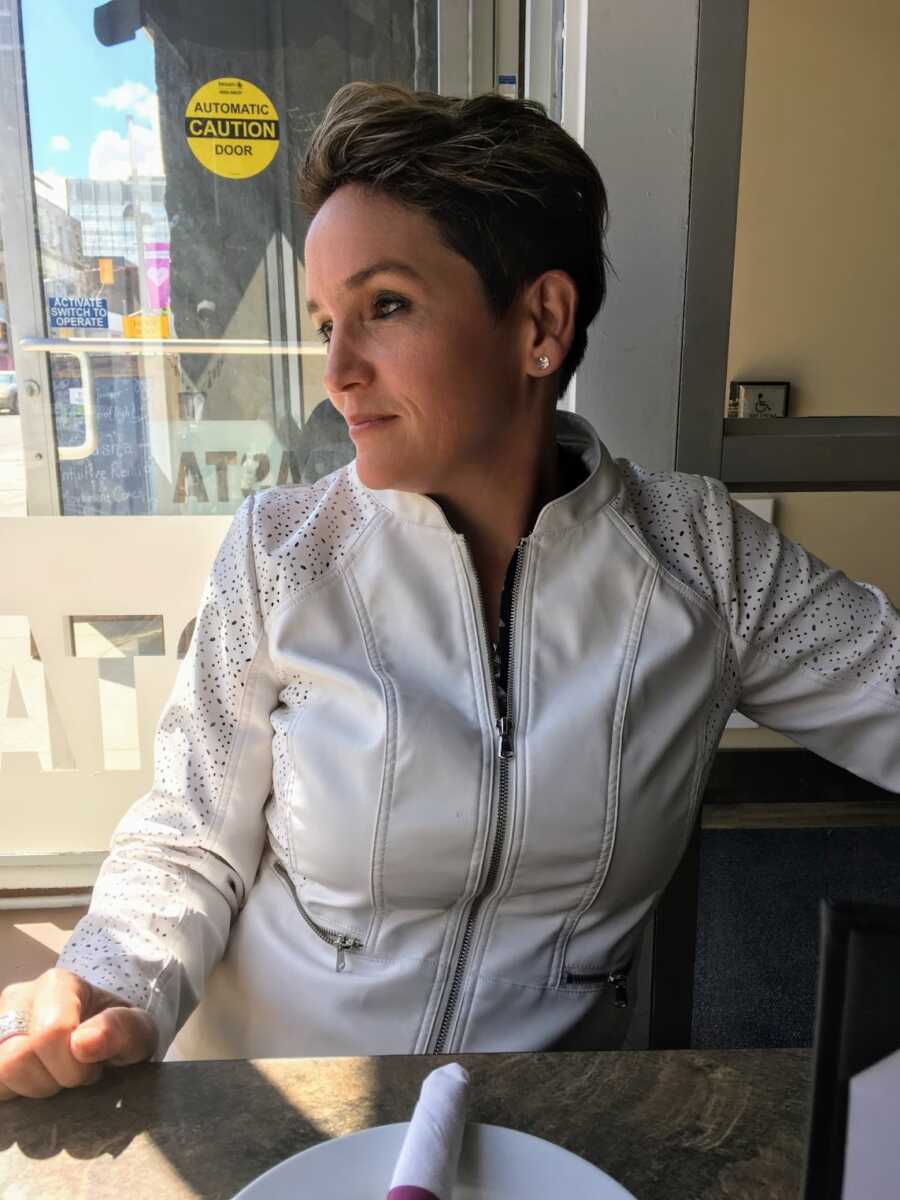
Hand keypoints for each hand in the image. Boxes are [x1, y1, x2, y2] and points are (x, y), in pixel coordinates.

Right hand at [0, 967, 157, 1100]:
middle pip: (17, 1058)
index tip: (95, 1065)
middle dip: (54, 1079)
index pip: (51, 1033)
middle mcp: (18, 999)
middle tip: (77, 1073)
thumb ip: (121, 1029)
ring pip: (0, 1076)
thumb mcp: (138, 1028)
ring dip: (34, 1088)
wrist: (99, 1034)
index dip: (75, 1065)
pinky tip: (40, 1080)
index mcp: (57, 984)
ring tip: (58, 1076)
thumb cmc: (116, 1029)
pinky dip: (17, 1094)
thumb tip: (83, 1043)